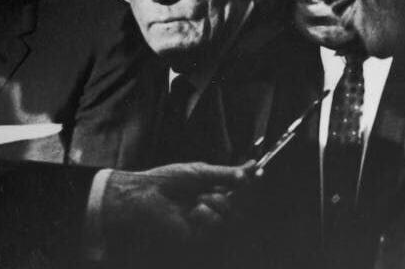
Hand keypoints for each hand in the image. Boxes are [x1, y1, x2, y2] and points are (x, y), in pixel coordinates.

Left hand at [102, 161, 255, 253]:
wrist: (145, 196)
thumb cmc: (167, 180)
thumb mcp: (199, 171)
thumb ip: (225, 173)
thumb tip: (249, 169)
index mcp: (209, 187)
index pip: (235, 186)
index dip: (248, 179)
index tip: (258, 169)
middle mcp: (210, 204)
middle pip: (239, 203)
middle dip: (238, 193)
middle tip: (236, 185)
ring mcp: (205, 220)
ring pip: (231, 215)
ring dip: (217, 203)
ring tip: (199, 199)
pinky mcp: (199, 234)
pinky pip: (216, 224)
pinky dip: (207, 215)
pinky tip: (193, 211)